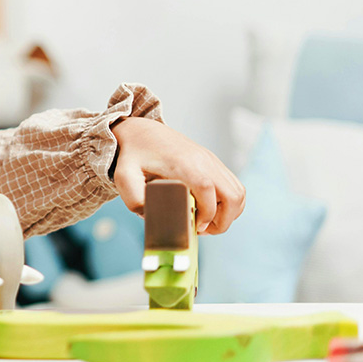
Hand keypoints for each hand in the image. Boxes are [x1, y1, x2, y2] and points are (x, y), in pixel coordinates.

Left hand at [110, 117, 245, 234]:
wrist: (141, 131)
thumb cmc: (132, 155)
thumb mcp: (124, 176)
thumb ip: (134, 199)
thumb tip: (152, 218)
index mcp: (183, 165)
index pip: (207, 190)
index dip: (207, 214)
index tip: (195, 227)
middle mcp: (203, 161)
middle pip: (232, 194)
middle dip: (222, 221)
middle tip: (202, 230)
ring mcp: (211, 160)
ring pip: (238, 192)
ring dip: (229, 213)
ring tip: (207, 222)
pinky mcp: (213, 162)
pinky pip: (234, 185)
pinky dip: (229, 203)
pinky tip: (211, 210)